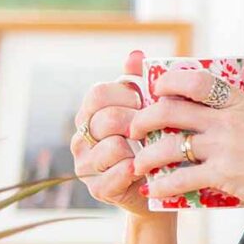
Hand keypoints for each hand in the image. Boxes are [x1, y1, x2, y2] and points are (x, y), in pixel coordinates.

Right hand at [71, 50, 157, 218]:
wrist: (161, 184)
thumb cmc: (155, 140)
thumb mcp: (150, 109)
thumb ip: (141, 81)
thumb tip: (135, 55)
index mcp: (90, 113)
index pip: (98, 93)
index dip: (128, 95)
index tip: (146, 103)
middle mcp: (81, 137)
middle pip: (107, 119)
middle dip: (138, 122)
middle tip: (155, 129)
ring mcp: (86, 164)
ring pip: (113, 147)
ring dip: (139, 148)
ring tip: (152, 151)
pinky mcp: (98, 188)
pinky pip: (118, 172)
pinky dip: (137, 169)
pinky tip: (146, 168)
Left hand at [127, 64, 243, 224]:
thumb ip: (236, 113)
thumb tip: (206, 111)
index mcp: (240, 102)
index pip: (195, 80)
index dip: (168, 81)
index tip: (155, 90)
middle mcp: (230, 120)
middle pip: (171, 109)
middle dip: (143, 119)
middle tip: (134, 129)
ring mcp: (226, 146)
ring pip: (168, 145)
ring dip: (145, 156)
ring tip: (138, 165)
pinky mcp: (225, 174)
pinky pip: (181, 177)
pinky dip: (162, 185)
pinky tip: (154, 190)